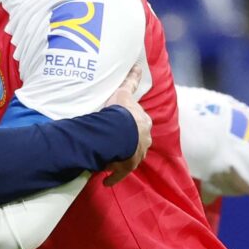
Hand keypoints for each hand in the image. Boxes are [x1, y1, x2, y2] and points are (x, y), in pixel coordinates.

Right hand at [102, 64, 151, 184]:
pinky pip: (119, 173)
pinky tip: (105, 182)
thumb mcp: (125, 93)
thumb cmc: (122, 111)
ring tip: (108, 160)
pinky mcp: (127, 166)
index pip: (140, 124)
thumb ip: (131, 81)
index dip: (131, 125)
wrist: (121, 131)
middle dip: (128, 143)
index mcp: (143, 122)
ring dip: (120, 158)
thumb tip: (138, 66)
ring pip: (129, 157)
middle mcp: (143, 140)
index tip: (124, 128)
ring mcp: (136, 154)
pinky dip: (113, 177)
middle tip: (115, 144)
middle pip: (136, 142)